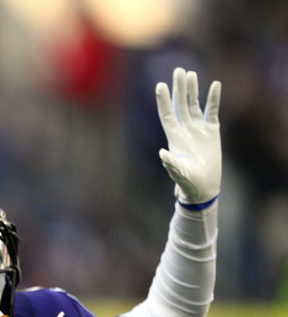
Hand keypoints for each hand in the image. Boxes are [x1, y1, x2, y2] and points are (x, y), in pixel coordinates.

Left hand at [156, 67, 221, 205]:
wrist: (203, 187)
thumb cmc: (188, 182)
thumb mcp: (178, 173)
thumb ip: (171, 164)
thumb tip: (162, 153)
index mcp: (174, 137)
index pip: (167, 114)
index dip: (163, 100)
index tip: (160, 85)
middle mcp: (184, 129)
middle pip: (180, 104)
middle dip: (178, 88)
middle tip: (178, 70)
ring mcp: (198, 129)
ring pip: (194, 105)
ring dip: (192, 90)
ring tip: (190, 73)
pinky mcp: (212, 131)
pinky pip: (212, 111)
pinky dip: (213, 99)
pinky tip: (215, 85)